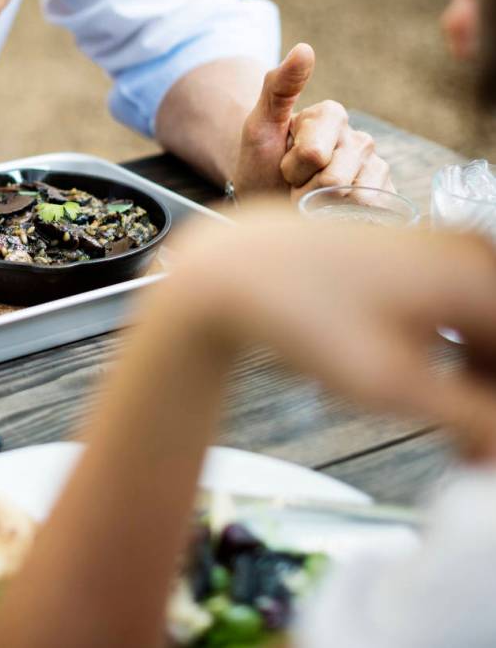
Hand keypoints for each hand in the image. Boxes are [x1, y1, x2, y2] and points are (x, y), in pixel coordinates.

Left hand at [173, 205, 495, 457]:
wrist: (234, 270)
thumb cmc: (300, 313)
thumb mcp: (394, 384)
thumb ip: (475, 421)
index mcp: (479, 276)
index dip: (495, 412)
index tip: (482, 448)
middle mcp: (466, 254)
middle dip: (487, 399)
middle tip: (469, 451)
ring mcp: (436, 252)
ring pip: (483, 331)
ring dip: (473, 383)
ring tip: (449, 435)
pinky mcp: (408, 262)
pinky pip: (453, 315)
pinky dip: (448, 356)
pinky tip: (420, 390)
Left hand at [234, 43, 391, 197]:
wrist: (266, 199)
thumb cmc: (261, 161)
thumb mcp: (259, 125)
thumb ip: (279, 86)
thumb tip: (304, 48)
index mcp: (333, 115)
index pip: (314, 153)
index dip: (291, 167)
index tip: (282, 163)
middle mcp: (360, 139)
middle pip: (336, 180)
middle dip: (305, 190)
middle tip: (294, 184)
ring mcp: (375, 169)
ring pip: (355, 199)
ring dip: (323, 208)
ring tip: (312, 197)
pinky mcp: (384, 197)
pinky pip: (374, 212)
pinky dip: (345, 218)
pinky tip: (334, 211)